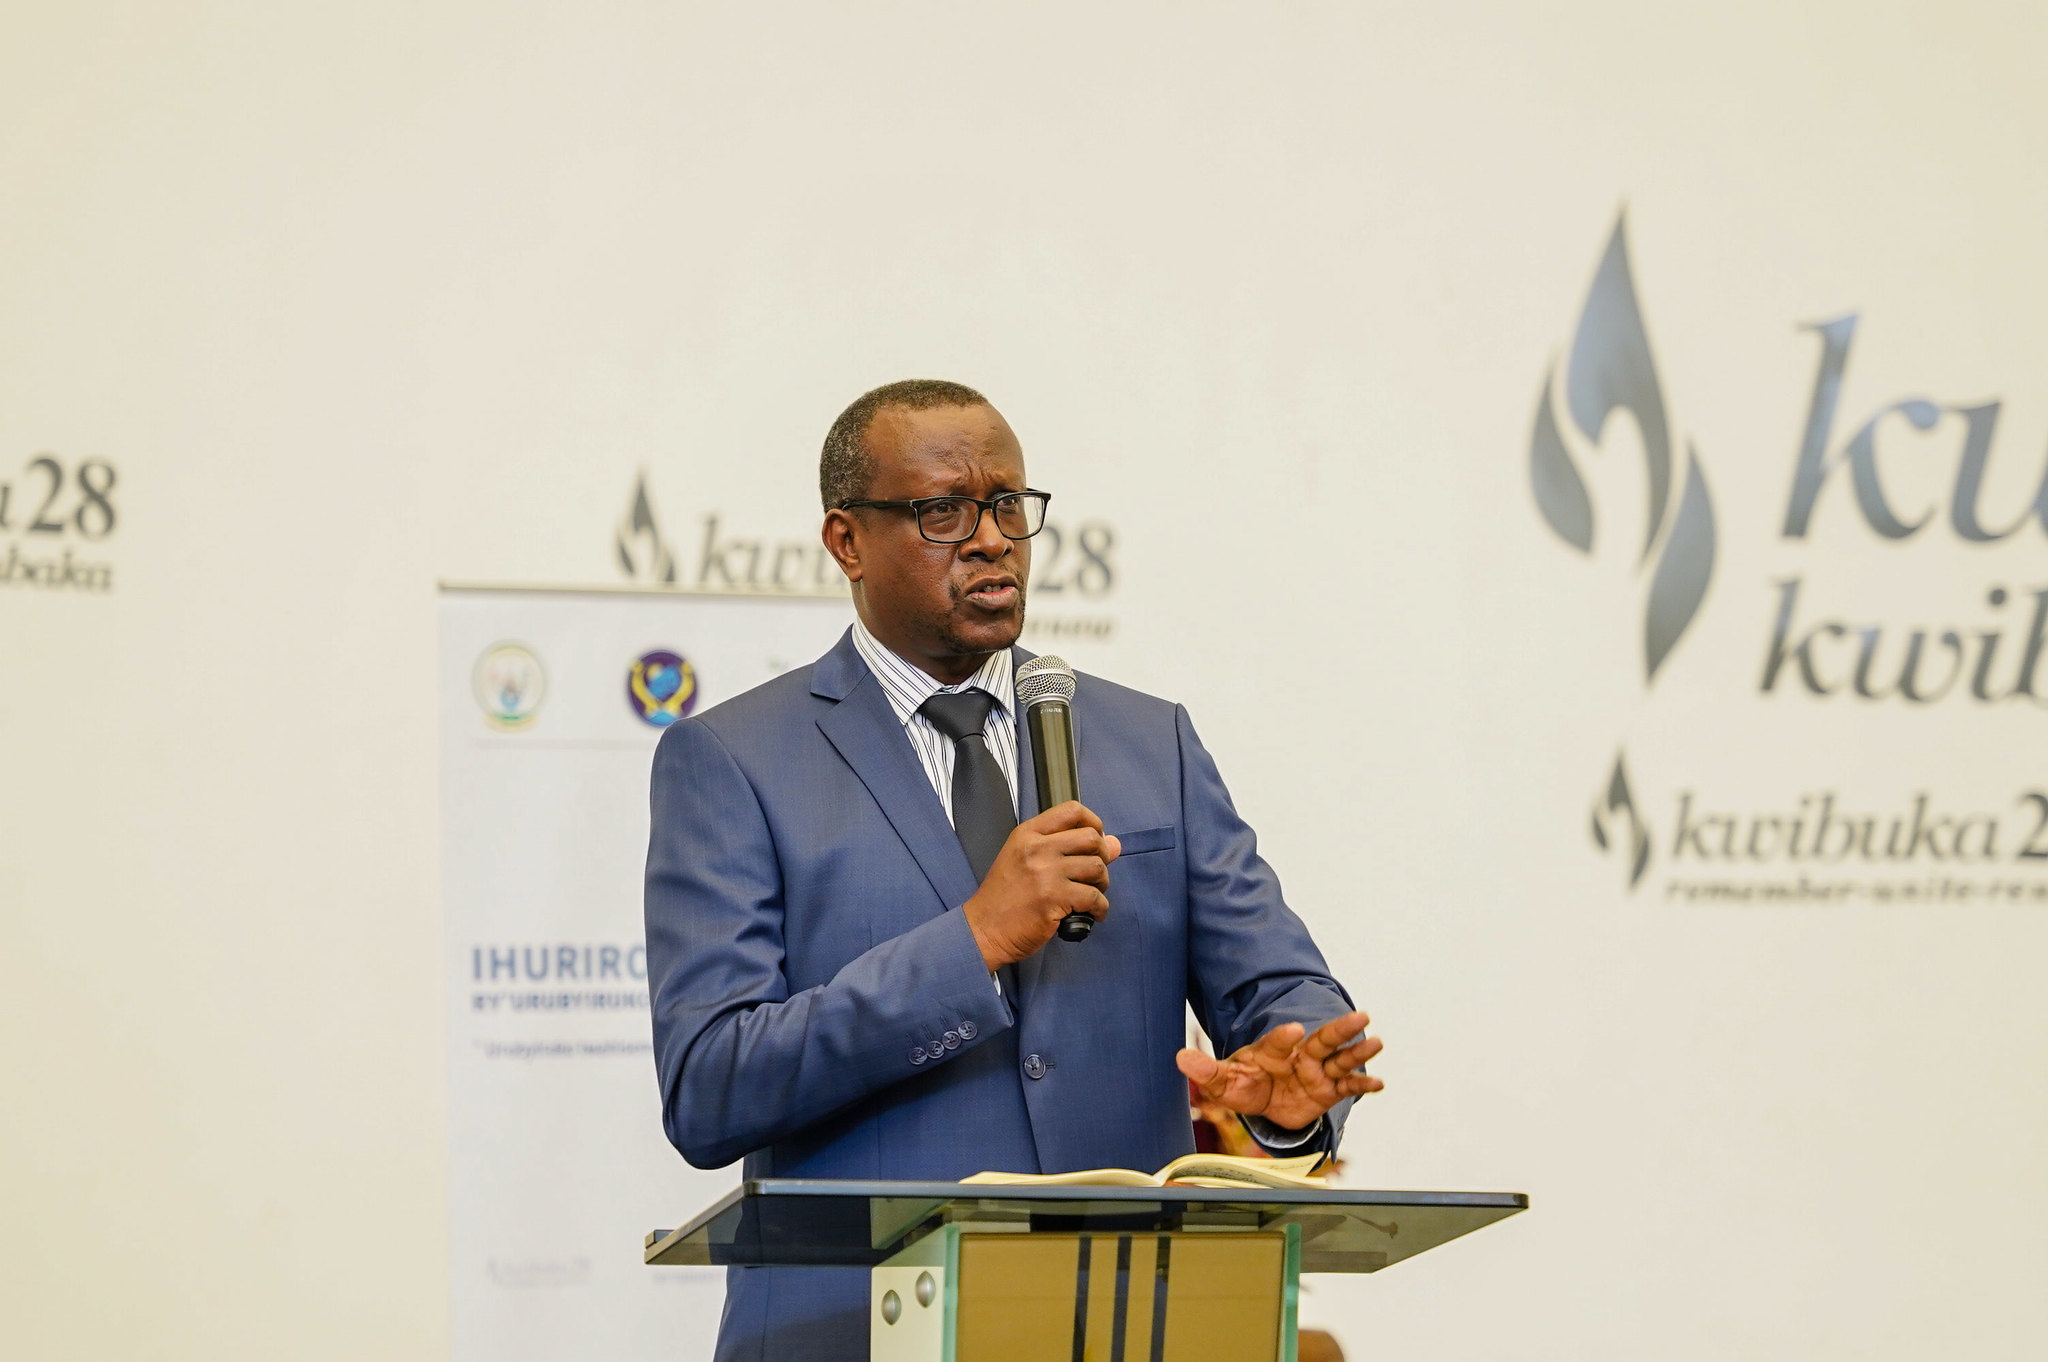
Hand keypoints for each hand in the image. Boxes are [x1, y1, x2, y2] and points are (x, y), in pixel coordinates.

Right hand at [963, 801, 1121, 969]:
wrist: (983, 929)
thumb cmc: (1004, 897)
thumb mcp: (1025, 861)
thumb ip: (1064, 848)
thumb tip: (1114, 844)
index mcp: (1027, 834)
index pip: (1072, 810)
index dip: (1094, 822)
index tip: (1096, 839)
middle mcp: (1036, 848)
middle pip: (1091, 837)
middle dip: (1102, 856)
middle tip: (1095, 874)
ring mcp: (1045, 873)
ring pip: (1096, 867)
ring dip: (1102, 883)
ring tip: (1091, 894)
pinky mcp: (1053, 899)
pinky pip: (1094, 897)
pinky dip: (1100, 907)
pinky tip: (1092, 913)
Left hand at [1176, 1012, 1382, 1131]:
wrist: (1265, 1101)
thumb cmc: (1246, 1084)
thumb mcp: (1224, 1081)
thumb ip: (1206, 1071)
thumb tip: (1180, 1058)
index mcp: (1274, 1051)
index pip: (1280, 1042)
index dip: (1284, 1037)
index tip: (1293, 1030)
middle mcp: (1301, 1056)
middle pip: (1323, 1039)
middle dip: (1341, 1029)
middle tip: (1361, 1016)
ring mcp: (1317, 1072)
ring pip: (1341, 1059)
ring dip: (1359, 1052)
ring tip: (1378, 1042)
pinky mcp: (1329, 1090)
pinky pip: (1348, 1086)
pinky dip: (1363, 1085)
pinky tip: (1380, 1084)